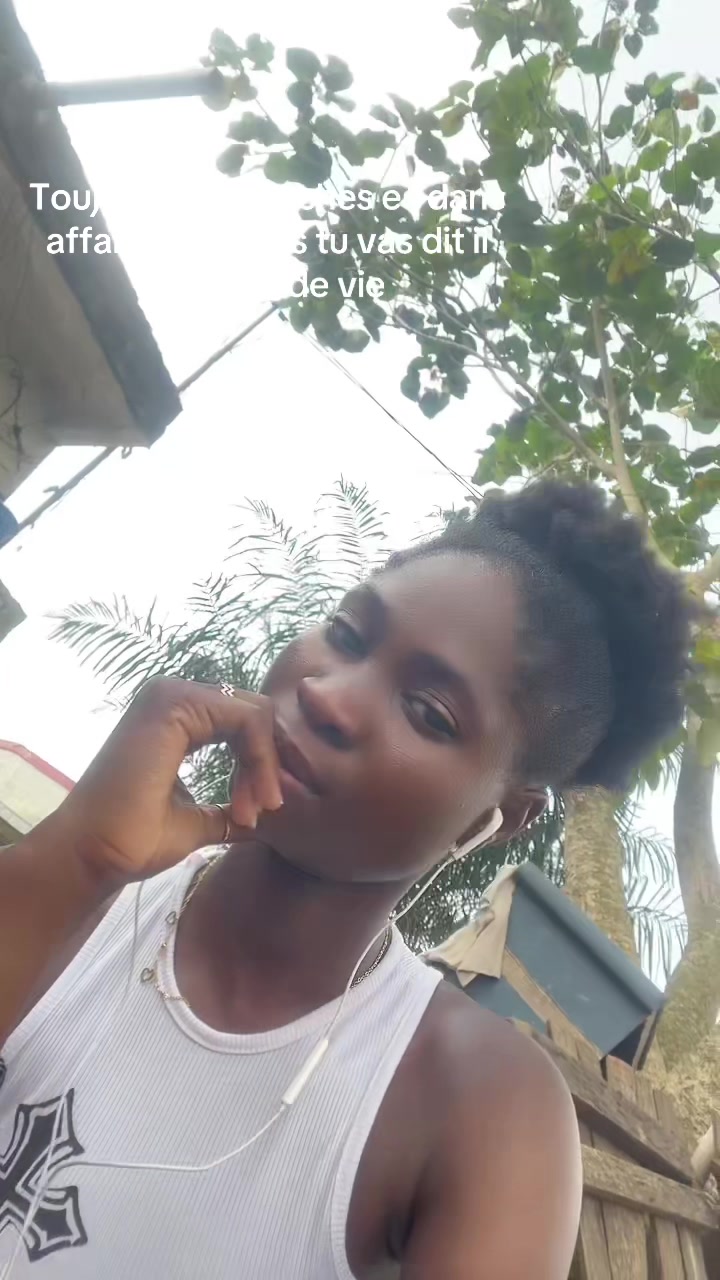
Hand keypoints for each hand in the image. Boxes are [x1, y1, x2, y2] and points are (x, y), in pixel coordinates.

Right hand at [50, 677, 282, 885]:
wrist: (94, 855)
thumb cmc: (135, 841)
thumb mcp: (199, 821)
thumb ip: (230, 809)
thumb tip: (265, 816)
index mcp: (178, 717)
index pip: (245, 722)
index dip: (262, 766)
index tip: (255, 814)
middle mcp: (174, 697)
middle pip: (255, 714)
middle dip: (267, 765)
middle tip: (259, 811)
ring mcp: (171, 695)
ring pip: (255, 714)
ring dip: (264, 765)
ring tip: (253, 810)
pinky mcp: (174, 705)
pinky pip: (246, 718)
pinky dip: (259, 759)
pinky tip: (250, 798)